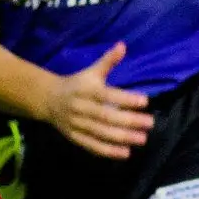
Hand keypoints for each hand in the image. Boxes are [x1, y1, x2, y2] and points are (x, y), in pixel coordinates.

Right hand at [43, 43, 152, 158]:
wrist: (48, 99)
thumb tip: (123, 45)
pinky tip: (125, 153)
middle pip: (106, 116)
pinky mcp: (75, 137)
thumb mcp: (91, 71)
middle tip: (149, 123)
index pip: (107, 95)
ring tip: (142, 139)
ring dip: (122, 138)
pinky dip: (108, 151)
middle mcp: (81, 107)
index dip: (126, 99)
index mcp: (86, 90)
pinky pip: (92, 146)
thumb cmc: (77, 84)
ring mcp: (77, 124)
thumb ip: (108, 61)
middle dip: (129, 121)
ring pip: (101, 133)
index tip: (145, 101)